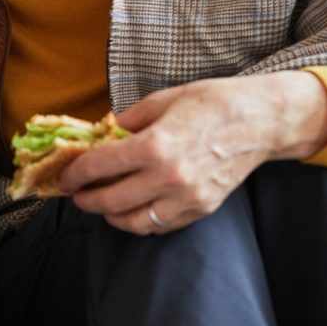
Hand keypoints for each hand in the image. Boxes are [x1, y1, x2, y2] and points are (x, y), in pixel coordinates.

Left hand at [60, 71, 326, 234]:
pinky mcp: (201, 209)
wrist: (261, 120)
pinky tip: (130, 209)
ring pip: (134, 222)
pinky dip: (139, 221)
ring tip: (100, 204)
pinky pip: (160, 225)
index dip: (77, 174)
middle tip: (76, 194)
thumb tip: (101, 134)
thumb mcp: (162, 100)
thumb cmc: (212, 103)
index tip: (66, 176)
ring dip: (110, 216)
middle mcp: (170, 176)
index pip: (101, 166)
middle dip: (86, 200)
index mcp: (156, 144)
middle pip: (111, 201)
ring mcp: (187, 197)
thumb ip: (128, 121)